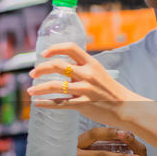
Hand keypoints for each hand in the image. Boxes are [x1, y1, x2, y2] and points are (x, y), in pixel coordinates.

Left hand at [27, 43, 143, 126]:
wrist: (126, 107)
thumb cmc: (111, 90)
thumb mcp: (99, 72)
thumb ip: (83, 68)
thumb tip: (64, 66)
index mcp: (91, 63)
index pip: (70, 48)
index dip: (54, 48)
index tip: (44, 54)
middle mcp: (87, 74)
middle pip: (58, 66)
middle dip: (41, 68)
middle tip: (32, 73)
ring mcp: (85, 90)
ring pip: (56, 86)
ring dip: (39, 88)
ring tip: (30, 90)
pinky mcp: (83, 105)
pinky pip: (60, 103)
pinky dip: (46, 103)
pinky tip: (37, 103)